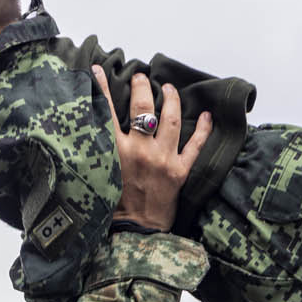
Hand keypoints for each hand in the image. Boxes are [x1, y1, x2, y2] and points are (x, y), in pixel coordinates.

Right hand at [93, 66, 210, 232]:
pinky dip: (203, 129)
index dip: (102, 87)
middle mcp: (140, 151)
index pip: (107, 111)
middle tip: (140, 77)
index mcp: (115, 151)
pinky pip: (195, 146)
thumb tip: (95, 126)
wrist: (134, 232)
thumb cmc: (112, 206)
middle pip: (143, 109)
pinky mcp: (180, 172)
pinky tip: (206, 115)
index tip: (98, 69)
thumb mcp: (98, 173)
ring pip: (171, 120)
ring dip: (171, 100)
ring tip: (169, 89)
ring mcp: (162, 160)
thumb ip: (100, 149)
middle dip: (141, 87)